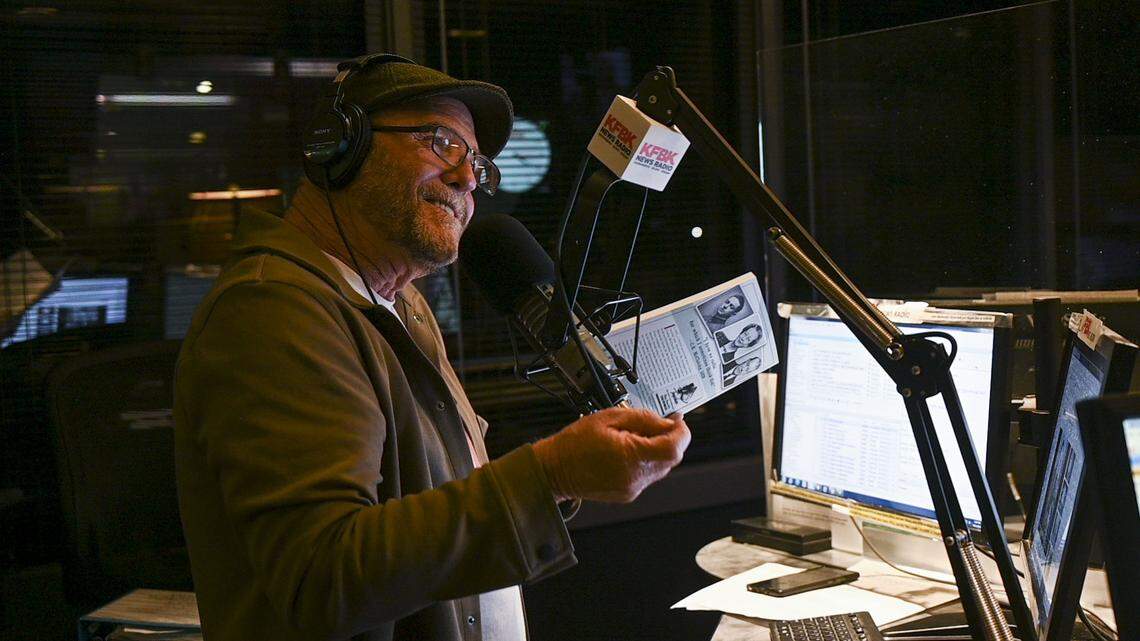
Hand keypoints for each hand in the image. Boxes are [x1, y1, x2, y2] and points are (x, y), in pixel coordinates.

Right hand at [532, 407, 690, 502]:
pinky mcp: (628, 493)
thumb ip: (643, 418)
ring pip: (662, 467)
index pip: (674, 447)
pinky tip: (629, 450)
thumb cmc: (575, 443)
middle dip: (671, 439)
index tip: (677, 420)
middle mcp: (635, 477)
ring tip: (636, 436)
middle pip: (672, 458)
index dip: (681, 432)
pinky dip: (646, 460)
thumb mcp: (609, 417)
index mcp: (630, 456)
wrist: (554, 470)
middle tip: (659, 423)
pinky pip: (648, 475)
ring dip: (658, 449)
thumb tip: (667, 421)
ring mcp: (632, 488)